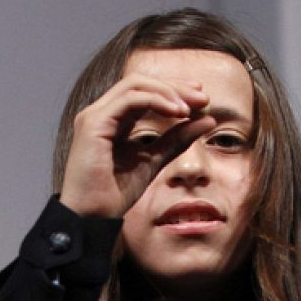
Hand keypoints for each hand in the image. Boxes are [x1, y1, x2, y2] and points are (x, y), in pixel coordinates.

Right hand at [58, 75, 214, 218]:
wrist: (92, 218)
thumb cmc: (113, 195)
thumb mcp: (153, 160)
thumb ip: (177, 140)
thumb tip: (207, 120)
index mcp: (112, 120)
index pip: (145, 93)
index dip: (174, 91)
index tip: (201, 101)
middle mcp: (101, 113)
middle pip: (141, 82)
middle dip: (174, 87)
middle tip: (203, 99)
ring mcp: (94, 116)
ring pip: (135, 84)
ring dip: (167, 91)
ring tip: (190, 108)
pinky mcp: (93, 124)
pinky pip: (129, 99)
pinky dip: (156, 100)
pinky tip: (176, 112)